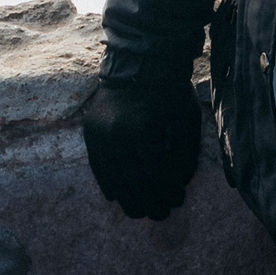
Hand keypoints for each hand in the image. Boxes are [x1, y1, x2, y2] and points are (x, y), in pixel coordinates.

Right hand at [81, 77, 200, 219]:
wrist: (138, 60)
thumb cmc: (169, 89)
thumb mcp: (186, 117)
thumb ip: (185, 152)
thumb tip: (180, 184)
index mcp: (141, 129)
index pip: (155, 173)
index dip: (167, 190)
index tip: (178, 200)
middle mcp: (115, 134)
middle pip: (132, 181)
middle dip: (149, 201)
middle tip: (162, 214)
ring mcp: (98, 134)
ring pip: (113, 178)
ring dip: (128, 199)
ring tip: (142, 211)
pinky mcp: (89, 132)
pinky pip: (98, 166)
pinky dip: (109, 183)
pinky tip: (119, 197)